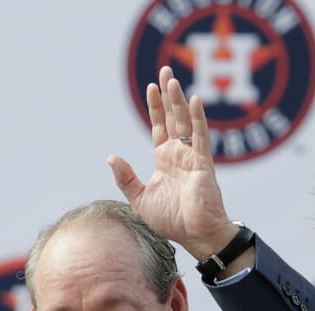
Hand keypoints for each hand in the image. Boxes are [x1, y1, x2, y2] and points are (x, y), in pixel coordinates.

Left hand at [108, 66, 238, 261]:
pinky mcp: (203, 164)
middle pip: (173, 118)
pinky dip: (197, 119)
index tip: (151, 87)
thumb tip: (111, 157)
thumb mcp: (140, 199)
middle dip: (168, 95)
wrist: (195, 236)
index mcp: (164, 161)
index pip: (159, 127)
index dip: (155, 108)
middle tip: (165, 70)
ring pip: (185, 123)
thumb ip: (126, 178)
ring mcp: (192, 158)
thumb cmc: (172, 222)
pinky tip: (193, 100)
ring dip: (178, 101)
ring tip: (172, 79)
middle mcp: (179, 155)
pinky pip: (200, 137)